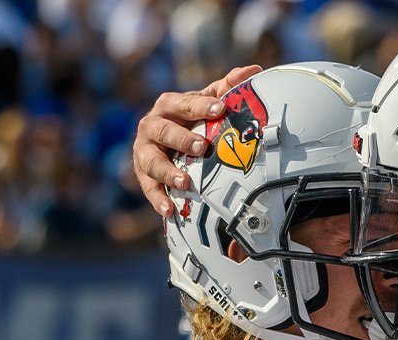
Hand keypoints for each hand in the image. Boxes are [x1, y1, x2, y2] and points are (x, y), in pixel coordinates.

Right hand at [133, 65, 262, 216]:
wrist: (169, 143)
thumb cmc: (193, 120)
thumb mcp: (208, 103)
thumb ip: (227, 88)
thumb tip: (254, 71)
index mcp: (169, 106)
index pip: (183, 103)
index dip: (200, 106)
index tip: (220, 109)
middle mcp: (152, 126)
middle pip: (162, 130)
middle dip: (182, 138)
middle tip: (202, 147)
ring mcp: (145, 151)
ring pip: (151, 161)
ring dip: (167, 172)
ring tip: (184, 183)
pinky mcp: (143, 175)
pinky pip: (148, 188)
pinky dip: (157, 199)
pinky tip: (169, 211)